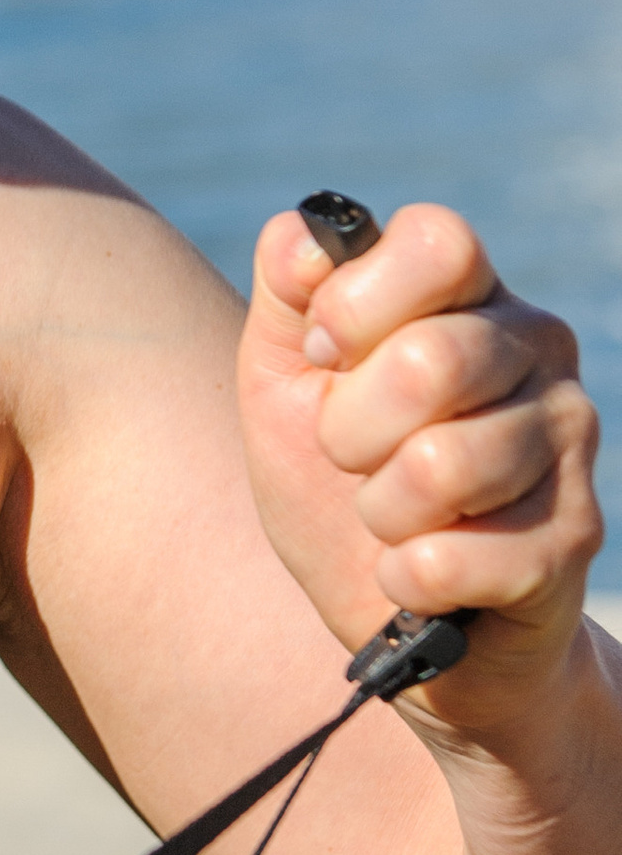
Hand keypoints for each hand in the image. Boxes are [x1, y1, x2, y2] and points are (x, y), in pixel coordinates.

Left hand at [240, 202, 603, 708]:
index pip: (438, 241)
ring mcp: (569, 440)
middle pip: (428, 361)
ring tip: (392, 519)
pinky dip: (403, 578)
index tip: (324, 356)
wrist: (401, 615)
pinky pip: (448, 557)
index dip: (356, 304)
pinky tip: (418, 576)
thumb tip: (302, 238)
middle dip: (350, 431)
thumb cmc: (341, 484)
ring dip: (378, 512)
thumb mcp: (284, 383)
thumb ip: (286, 296)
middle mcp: (540, 349)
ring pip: (440, 465)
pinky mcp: (570, 540)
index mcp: (471, 297)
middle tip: (354, 460)